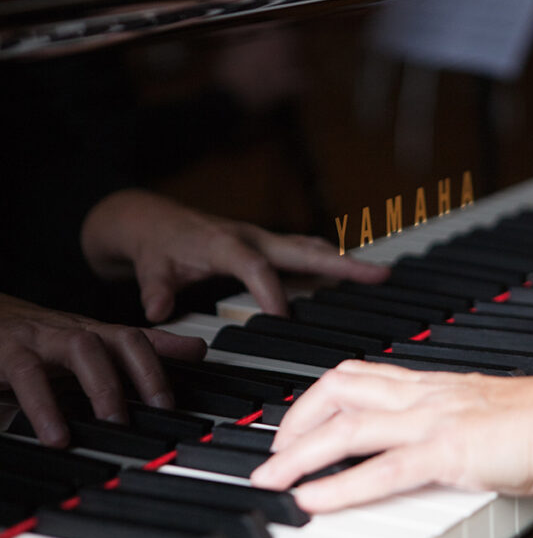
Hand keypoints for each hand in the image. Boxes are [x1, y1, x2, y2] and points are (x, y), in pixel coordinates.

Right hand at [0, 293, 204, 446]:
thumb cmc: (40, 340)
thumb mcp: (91, 344)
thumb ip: (142, 348)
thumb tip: (198, 348)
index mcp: (95, 332)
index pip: (139, 339)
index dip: (165, 363)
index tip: (180, 398)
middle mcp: (74, 330)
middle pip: (120, 339)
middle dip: (146, 372)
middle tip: (161, 410)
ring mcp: (43, 338)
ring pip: (82, 348)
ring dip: (102, 385)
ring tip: (114, 422)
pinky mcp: (8, 352)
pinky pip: (29, 374)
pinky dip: (43, 406)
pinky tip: (55, 435)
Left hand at [81, 190, 388, 321]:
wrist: (153, 219)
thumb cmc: (156, 245)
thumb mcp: (149, 267)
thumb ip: (156, 289)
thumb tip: (158, 310)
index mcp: (224, 244)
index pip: (255, 267)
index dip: (270, 291)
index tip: (282, 318)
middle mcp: (251, 238)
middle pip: (303, 249)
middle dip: (341, 263)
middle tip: (378, 274)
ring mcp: (262, 240)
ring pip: (309, 248)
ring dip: (342, 261)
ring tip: (377, 274)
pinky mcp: (265, 246)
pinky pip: (303, 252)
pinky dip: (327, 261)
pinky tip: (347, 274)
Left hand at [250, 360, 532, 511]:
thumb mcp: (475, 411)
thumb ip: (443, 419)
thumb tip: (421, 439)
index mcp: (428, 384)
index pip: (356, 376)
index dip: (316, 398)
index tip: (296, 424)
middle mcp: (421, 395)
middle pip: (338, 390)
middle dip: (295, 420)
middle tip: (273, 453)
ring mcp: (431, 421)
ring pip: (348, 428)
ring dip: (299, 454)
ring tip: (271, 479)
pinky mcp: (447, 453)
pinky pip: (382, 471)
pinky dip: (340, 487)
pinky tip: (311, 500)